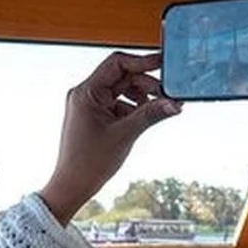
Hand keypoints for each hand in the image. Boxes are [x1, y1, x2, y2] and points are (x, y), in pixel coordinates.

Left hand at [39, 51, 182, 222]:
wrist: (73, 185)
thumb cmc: (88, 162)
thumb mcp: (126, 134)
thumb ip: (151, 114)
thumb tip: (174, 103)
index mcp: (86, 92)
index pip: (117, 64)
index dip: (142, 62)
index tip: (162, 63)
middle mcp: (85, 94)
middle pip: (122, 77)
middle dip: (146, 84)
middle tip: (167, 95)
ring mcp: (90, 105)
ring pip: (122, 90)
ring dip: (142, 97)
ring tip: (159, 108)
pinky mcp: (95, 115)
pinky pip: (119, 103)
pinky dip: (134, 108)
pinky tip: (145, 118)